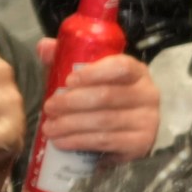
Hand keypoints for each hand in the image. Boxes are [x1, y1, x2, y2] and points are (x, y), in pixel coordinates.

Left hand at [36, 42, 161, 163]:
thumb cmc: (108, 97)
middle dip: (71, 102)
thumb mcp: (92, 76)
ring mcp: (147, 121)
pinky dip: (79, 141)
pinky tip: (62, 141)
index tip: (68, 80)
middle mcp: (147, 95)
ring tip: (49, 127)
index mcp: (137, 72)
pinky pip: (105, 141)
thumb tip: (44, 47)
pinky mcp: (139, 144)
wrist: (131, 132)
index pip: (121, 67)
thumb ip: (70, 58)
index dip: (94, 72)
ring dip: (70, 125)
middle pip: (106, 96)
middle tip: (49, 107)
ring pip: (103, 121)